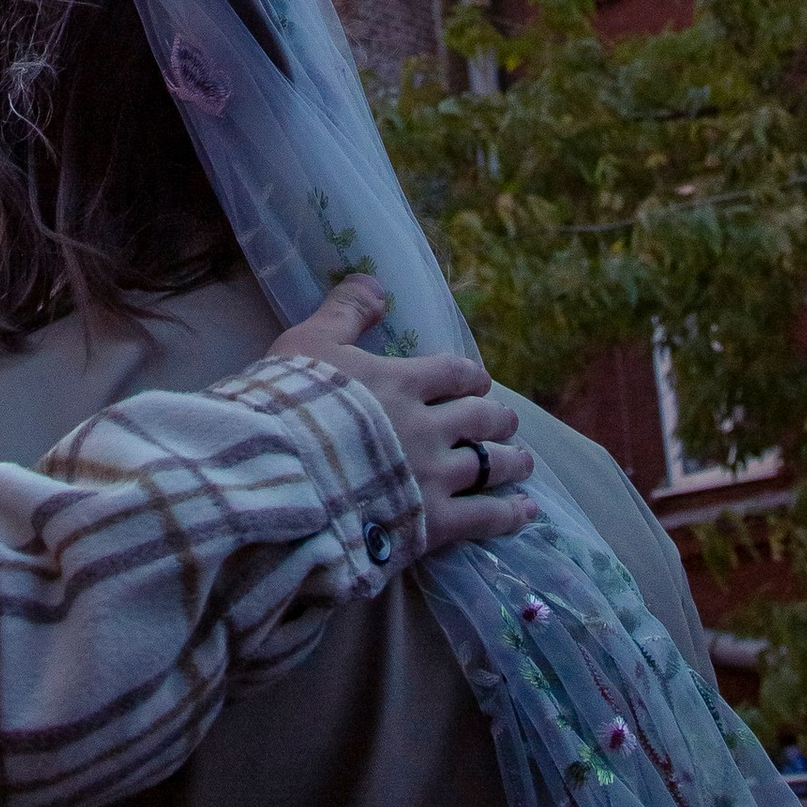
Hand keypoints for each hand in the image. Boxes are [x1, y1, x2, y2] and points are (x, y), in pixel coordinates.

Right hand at [266, 281, 535, 553]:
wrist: (280, 477)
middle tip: (504, 422)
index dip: (470, 378)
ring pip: (490, 465)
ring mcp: (434, 476)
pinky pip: (486, 517)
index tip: (477, 384)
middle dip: (496, 419)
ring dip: (511, 461)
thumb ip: (345, 311)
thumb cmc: (286, 408)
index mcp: (402, 382)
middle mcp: (428, 427)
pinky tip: (525, 512)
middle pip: (480, 418)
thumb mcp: (308, 344)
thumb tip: (377, 283)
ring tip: (522, 461)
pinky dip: (510, 514)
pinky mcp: (432, 523)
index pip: (454, 373)